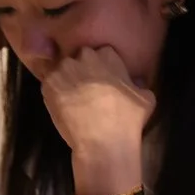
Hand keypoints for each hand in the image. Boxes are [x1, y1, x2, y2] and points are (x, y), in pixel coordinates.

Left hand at [40, 46, 153, 194]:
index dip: (100, 67)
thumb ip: (137, 83)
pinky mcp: (48, 84)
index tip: (101, 80)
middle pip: (79, 57)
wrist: (103, 141)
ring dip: (66, 80)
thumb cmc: (127, 120)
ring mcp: (64, 69)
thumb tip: (135, 82)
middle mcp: (84, 56)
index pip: (101, 52)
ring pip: (62, 69)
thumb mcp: (146, 97)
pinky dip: (54, 92)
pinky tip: (62, 106)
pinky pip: (49, 83)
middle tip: (85, 89)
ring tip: (71, 99)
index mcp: (108, 54)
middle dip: (81, 70)